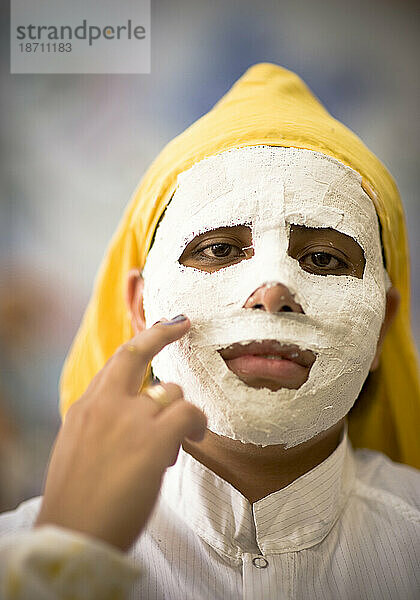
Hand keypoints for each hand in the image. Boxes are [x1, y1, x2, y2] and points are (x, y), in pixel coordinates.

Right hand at [34, 316, 206, 551]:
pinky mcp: (152, 439)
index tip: (161, 326)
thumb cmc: (80, 501)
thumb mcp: (80, 450)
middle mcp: (104, 406)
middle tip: (182, 323)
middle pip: (135, 354)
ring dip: (180, 412)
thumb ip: (106, 424)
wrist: (74, 535)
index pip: (115, 363)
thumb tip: (142, 415)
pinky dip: (197, 423)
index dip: (142, 342)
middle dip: (161, 332)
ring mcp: (128, 420)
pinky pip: (188, 413)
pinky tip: (196, 436)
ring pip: (171, 393)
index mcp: (85, 408)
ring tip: (176, 443)